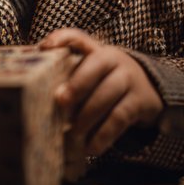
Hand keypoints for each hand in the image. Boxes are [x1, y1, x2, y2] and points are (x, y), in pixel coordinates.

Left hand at [39, 28, 162, 156]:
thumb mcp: (91, 69)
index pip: (78, 37)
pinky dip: (103, 135)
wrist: (149, 88)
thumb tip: (34, 84)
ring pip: (107, 95)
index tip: (45, 48)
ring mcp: (129, 79)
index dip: (61, 38)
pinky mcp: (140, 102)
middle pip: (95, 68)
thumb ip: (68, 70)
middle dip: (77, 84)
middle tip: (59, 101)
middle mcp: (114, 59)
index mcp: (96, 49)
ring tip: (72, 133)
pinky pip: (119, 118)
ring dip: (87, 116)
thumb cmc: (106, 79)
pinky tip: (90, 147)